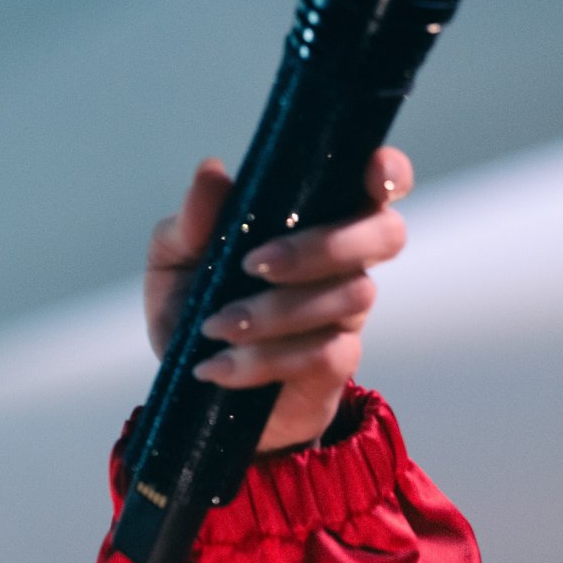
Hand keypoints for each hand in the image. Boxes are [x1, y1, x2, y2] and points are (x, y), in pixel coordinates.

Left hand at [145, 146, 411, 454]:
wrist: (188, 391)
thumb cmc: (192, 308)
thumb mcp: (174, 260)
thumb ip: (192, 221)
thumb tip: (212, 172)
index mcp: (312, 218)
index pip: (378, 182)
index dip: (389, 172)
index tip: (373, 177)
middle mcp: (343, 261)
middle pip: (385, 235)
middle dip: (324, 246)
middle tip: (252, 265)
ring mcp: (346, 314)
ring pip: (350, 297)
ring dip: (274, 312)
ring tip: (213, 327)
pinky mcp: (336, 365)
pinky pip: (323, 354)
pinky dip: (261, 360)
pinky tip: (216, 366)